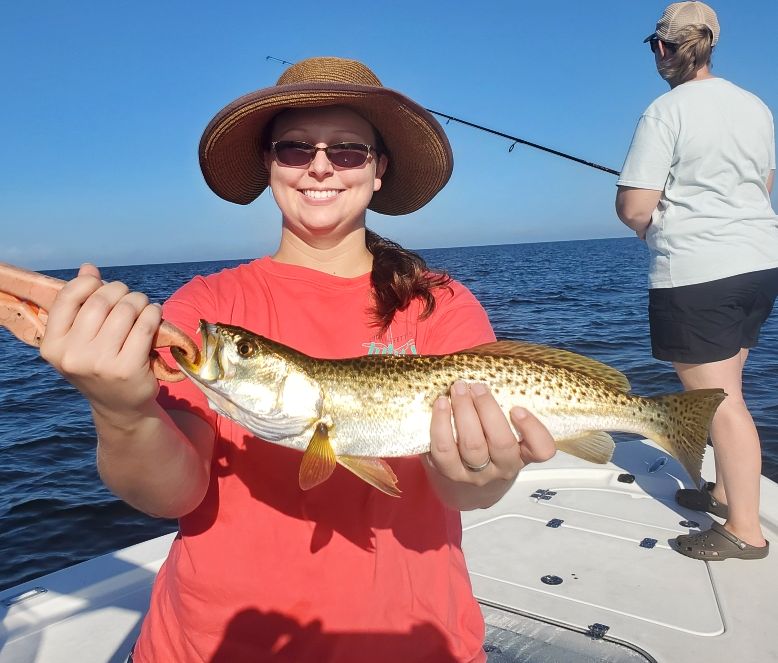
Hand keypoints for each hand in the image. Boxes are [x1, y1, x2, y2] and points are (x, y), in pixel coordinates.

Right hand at [40, 263, 162, 421]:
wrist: (120, 406)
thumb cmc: (99, 364)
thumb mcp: (81, 339)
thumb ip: (81, 304)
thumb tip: (88, 267)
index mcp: (53, 345)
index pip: (68, 297)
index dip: (89, 283)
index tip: (102, 284)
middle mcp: (72, 355)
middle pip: (101, 301)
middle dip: (121, 291)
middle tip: (130, 297)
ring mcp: (100, 364)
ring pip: (126, 310)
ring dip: (140, 300)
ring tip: (143, 306)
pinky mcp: (127, 368)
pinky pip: (145, 325)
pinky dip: (153, 313)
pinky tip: (154, 313)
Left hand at [424, 381, 555, 508]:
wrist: (462, 489)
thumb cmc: (488, 450)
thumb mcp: (506, 438)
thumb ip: (504, 415)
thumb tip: (493, 372)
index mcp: (522, 456)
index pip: (542, 450)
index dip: (532, 429)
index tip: (517, 408)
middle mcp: (501, 468)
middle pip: (501, 443)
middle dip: (488, 409)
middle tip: (478, 387)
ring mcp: (474, 474)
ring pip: (472, 446)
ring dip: (464, 412)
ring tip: (459, 389)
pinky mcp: (447, 473)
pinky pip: (442, 449)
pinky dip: (440, 424)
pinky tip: (441, 404)